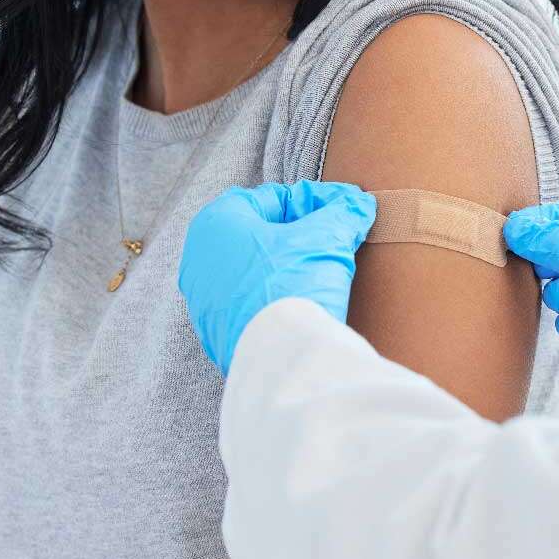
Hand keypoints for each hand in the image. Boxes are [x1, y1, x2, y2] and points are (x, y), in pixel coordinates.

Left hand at [178, 180, 377, 374]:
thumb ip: (343, 214)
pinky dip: (276, 298)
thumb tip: (358, 204)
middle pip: (263, 234)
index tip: (345, 212)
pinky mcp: (217, 333)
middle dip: (301, 236)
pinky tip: (304, 304)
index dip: (317, 203)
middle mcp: (200, 257)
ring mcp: (204, 299)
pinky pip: (251, 304)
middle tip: (337, 241)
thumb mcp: (327, 240)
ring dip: (289, 268)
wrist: (281, 360)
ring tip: (324, 274)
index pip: (276, 199)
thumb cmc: (293, 286)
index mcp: (216, 222)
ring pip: (256, 270)